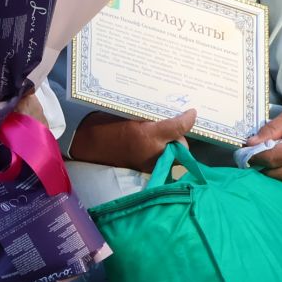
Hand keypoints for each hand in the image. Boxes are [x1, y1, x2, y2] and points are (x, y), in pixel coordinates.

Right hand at [68, 109, 196, 174]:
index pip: (179, 127)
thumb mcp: (131, 114)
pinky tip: (153, 146)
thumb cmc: (108, 125)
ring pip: (174, 155)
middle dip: (178, 136)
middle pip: (181, 144)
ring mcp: (151, 163)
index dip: (188, 119)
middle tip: (169, 126)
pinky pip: (163, 161)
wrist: (90, 145)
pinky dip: (162, 154)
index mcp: (150, 134)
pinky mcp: (146, 169)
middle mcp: (154, 151)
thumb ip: (151, 118)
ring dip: (172, 146)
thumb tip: (169, 114)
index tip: (191, 112)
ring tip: (161, 136)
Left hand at [242, 104, 281, 184]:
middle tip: (250, 153)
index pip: (269, 159)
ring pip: (277, 179)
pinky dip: (277, 172)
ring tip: (263, 155)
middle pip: (271, 173)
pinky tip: (274, 161)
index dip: (253, 155)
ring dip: (267, 170)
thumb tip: (249, 144)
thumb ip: (268, 131)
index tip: (243, 150)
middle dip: (258, 165)